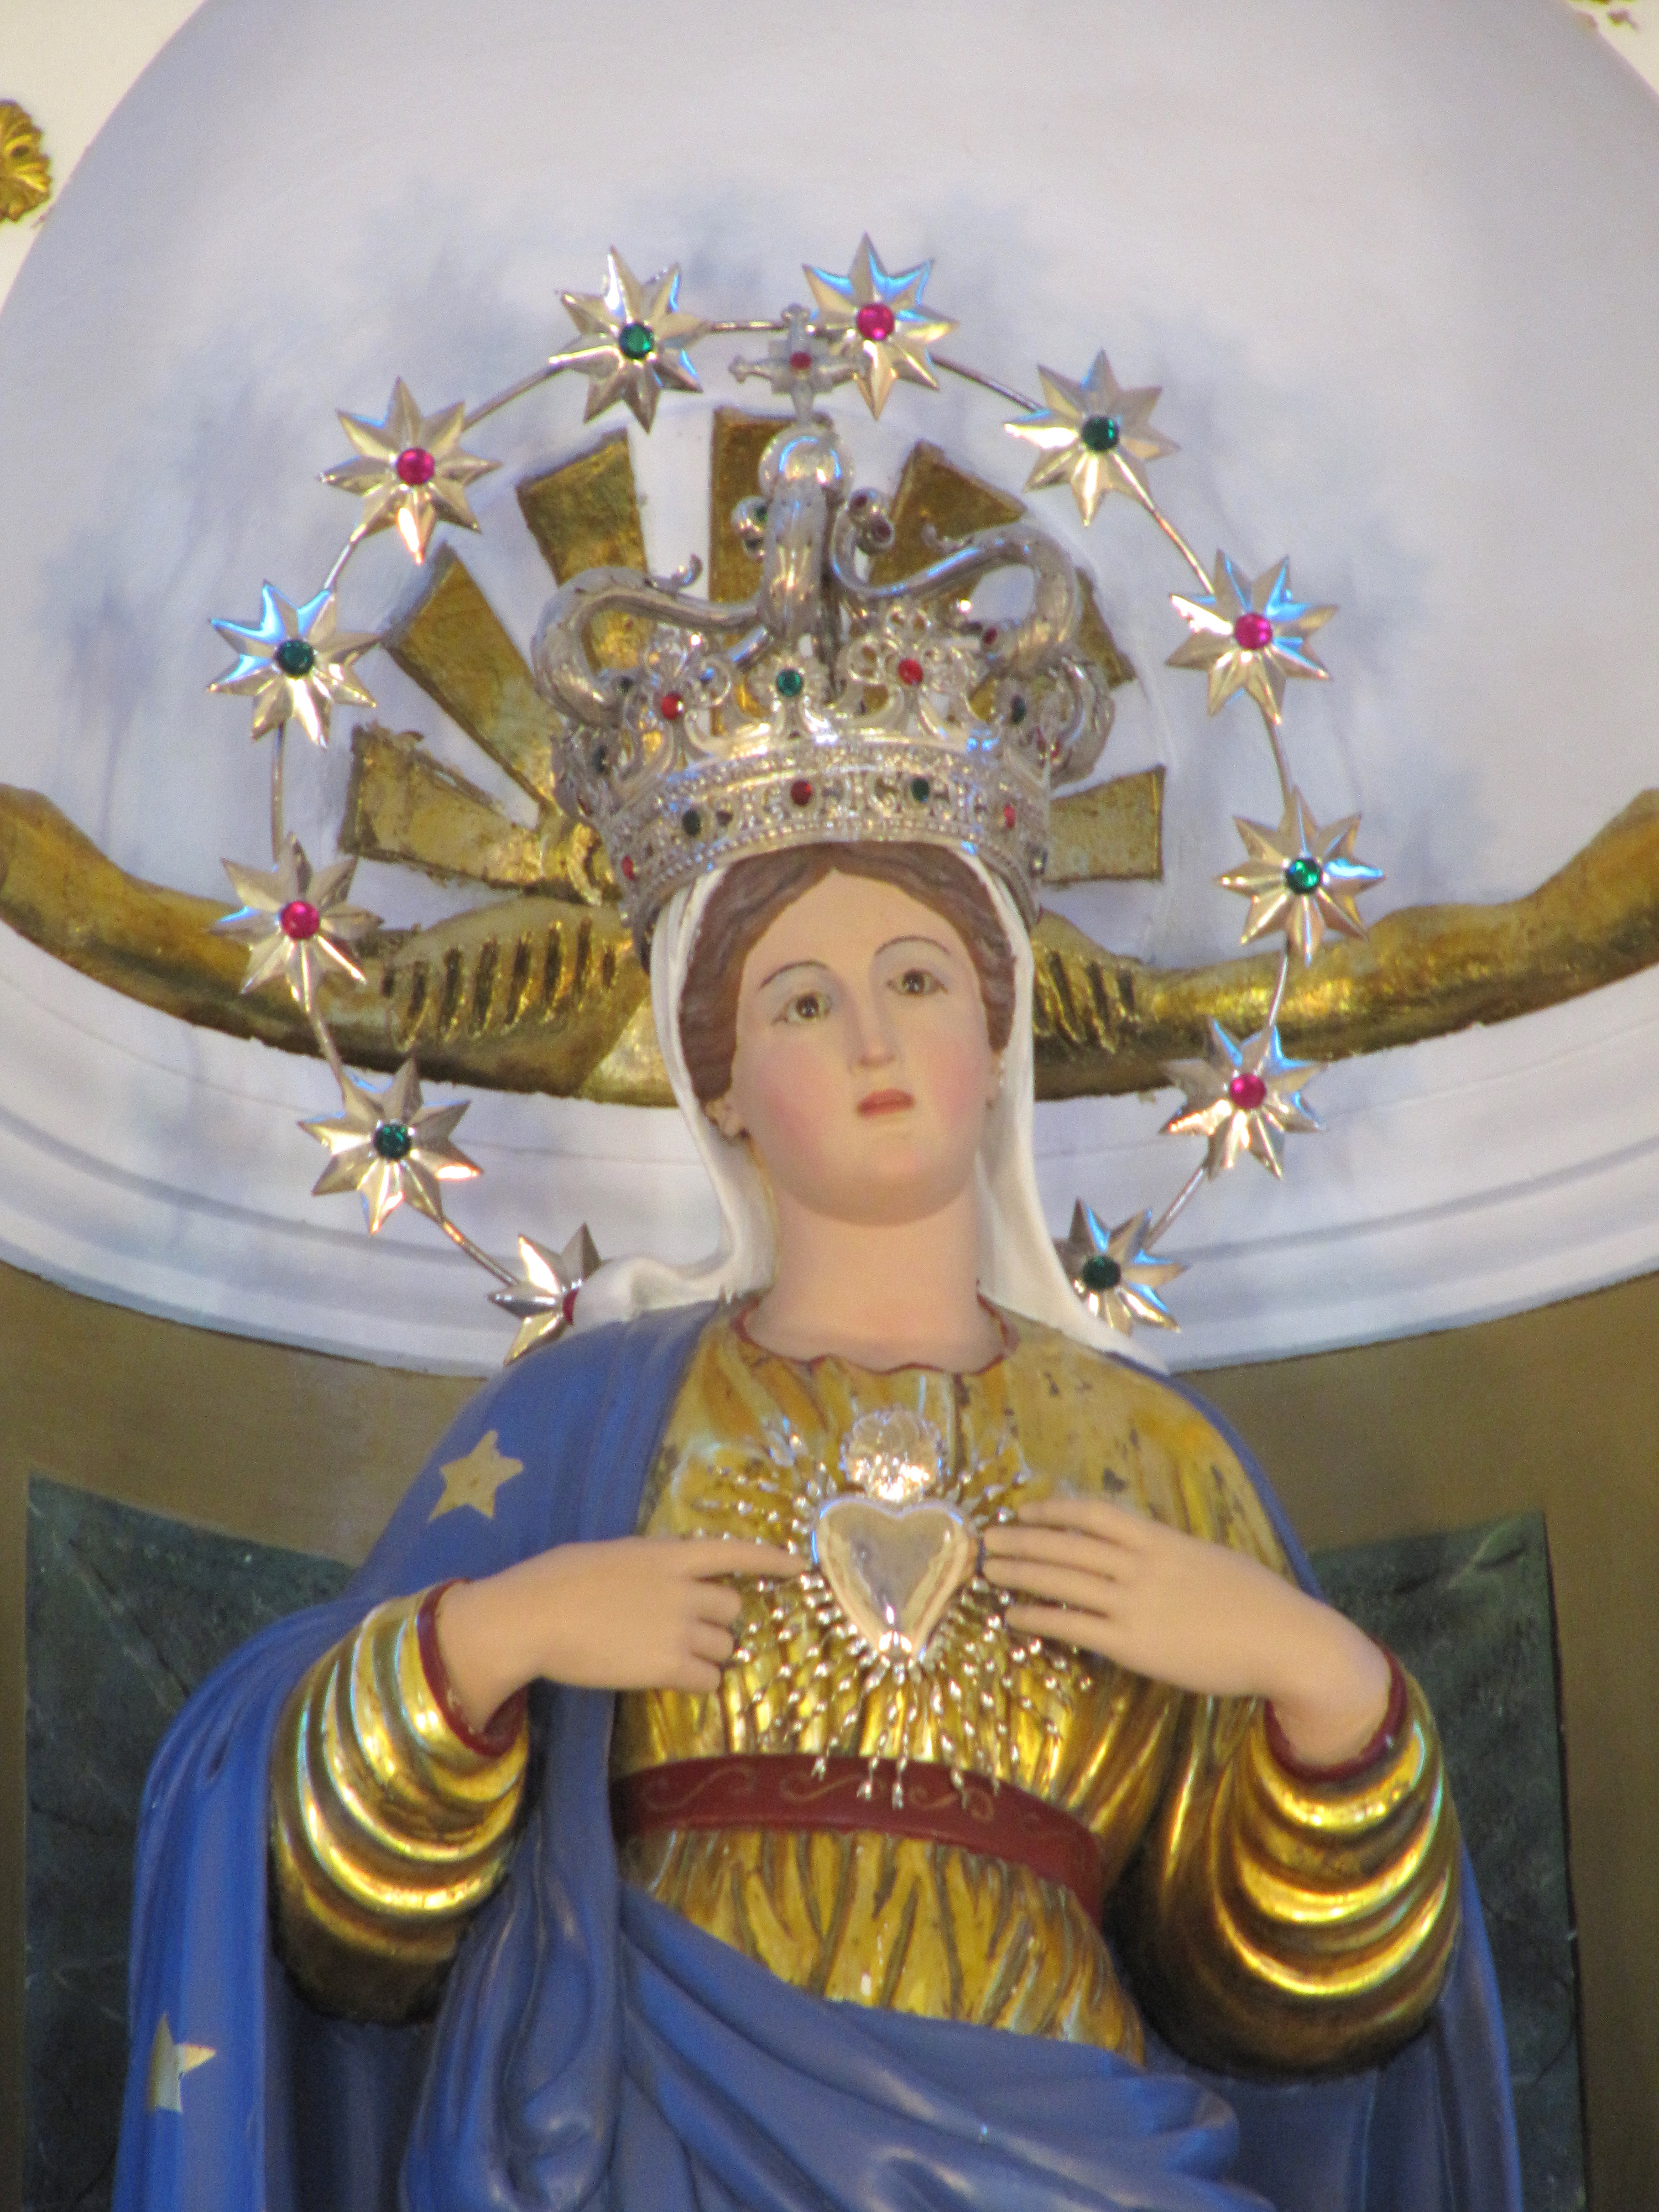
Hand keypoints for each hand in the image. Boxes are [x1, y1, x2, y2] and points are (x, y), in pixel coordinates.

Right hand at [435, 1535, 803, 1732]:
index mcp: (670, 1554)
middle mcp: (685, 1589)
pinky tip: (673, 1679)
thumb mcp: (614, 1556)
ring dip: (708, 1655)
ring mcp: (679, 1628)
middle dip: (718, 1623)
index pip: (734, 1551)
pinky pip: (708, 1680)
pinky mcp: (668, 1667)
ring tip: (673, 1658)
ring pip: (724, 1647)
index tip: (801, 1567)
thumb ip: (650, 1565)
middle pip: (733, 1609)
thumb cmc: (559, 1579)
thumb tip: (665, 1574)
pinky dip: (698, 1682)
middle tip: (689, 1633)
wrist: (536, 1615)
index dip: (772, 1559)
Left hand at [982, 1498, 1390, 1766]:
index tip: (1023, 1510)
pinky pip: (1072, 1625)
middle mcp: (1142, 1564)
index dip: (1053, 1509)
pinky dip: (1038, 1617)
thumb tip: (1141, 1553)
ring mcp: (1135, 1603)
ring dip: (1019, 1573)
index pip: (1094, 1513)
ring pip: (1061, 1580)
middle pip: (1066, 1544)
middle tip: (984, 1539)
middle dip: (1021, 1540)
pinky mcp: (1133, 1643)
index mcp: (1161, 1539)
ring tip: (987, 1570)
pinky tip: (1014, 1616)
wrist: (1284, 1640)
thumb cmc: (1257, 1603)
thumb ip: (1169, 1555)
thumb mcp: (1209, 1560)